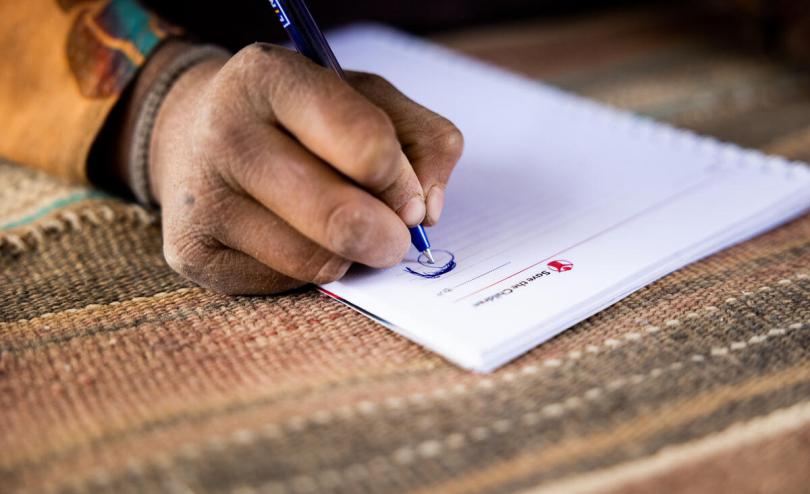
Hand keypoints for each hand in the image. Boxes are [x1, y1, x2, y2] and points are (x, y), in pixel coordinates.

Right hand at [147, 43, 462, 293]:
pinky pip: (284, 286)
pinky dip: (307, 270)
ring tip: (337, 229)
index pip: (369, 146)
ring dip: (348, 257)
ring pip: (316, 262)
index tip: (408, 197)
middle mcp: (226, 132)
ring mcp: (203, 196)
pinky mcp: (191, 252)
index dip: (403, 183)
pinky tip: (291, 238)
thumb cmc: (298, 119)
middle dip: (387, 238)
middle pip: (342, 219)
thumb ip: (421, 140)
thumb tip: (425, 211)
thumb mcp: (367, 100)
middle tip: (391, 236)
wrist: (194, 135)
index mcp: (273, 77)